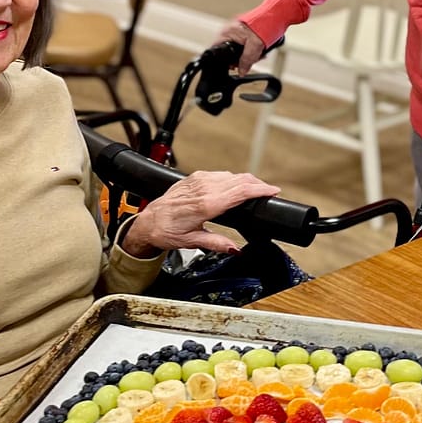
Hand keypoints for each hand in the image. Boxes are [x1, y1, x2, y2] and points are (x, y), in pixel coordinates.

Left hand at [120, 171, 279, 257]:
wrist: (147, 221)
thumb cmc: (166, 230)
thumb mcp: (193, 242)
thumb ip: (217, 243)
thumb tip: (236, 248)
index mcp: (205, 204)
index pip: (240, 191)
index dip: (260, 190)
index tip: (274, 191)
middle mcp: (203, 188)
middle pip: (239, 180)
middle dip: (258, 184)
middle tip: (270, 192)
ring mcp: (198, 180)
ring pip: (231, 175)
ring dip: (245, 181)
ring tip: (256, 190)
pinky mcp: (195, 177)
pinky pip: (220, 174)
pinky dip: (232, 179)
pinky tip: (235, 186)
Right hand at [215, 19, 268, 72]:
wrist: (276, 14)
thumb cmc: (265, 24)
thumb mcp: (255, 47)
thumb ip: (246, 61)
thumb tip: (241, 71)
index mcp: (227, 32)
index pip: (217, 50)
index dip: (226, 61)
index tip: (235, 66)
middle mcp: (229, 30)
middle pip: (229, 51)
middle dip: (241, 58)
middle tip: (252, 59)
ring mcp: (237, 30)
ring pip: (238, 49)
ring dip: (249, 54)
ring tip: (260, 53)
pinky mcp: (244, 31)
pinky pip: (244, 44)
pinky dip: (252, 48)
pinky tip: (260, 49)